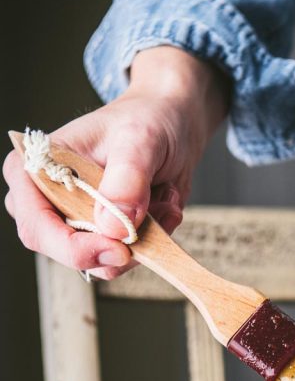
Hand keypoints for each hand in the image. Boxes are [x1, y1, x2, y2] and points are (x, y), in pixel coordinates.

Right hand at [3, 47, 227, 279]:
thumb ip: (127, 179)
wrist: (173, 122)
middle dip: (116, 243)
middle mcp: (47, 199)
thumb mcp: (141, 139)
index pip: (36, 225)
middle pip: (65, 251)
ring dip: (141, 240)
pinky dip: (152, 241)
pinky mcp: (103, 234)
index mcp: (36, 168)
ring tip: (162, 199)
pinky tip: (163, 207)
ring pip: (100, 261)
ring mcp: (76, 220)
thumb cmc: (147, 119)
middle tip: (154, 213)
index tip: (118, 249)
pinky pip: (124, 259)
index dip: (72, 248)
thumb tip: (111, 227)